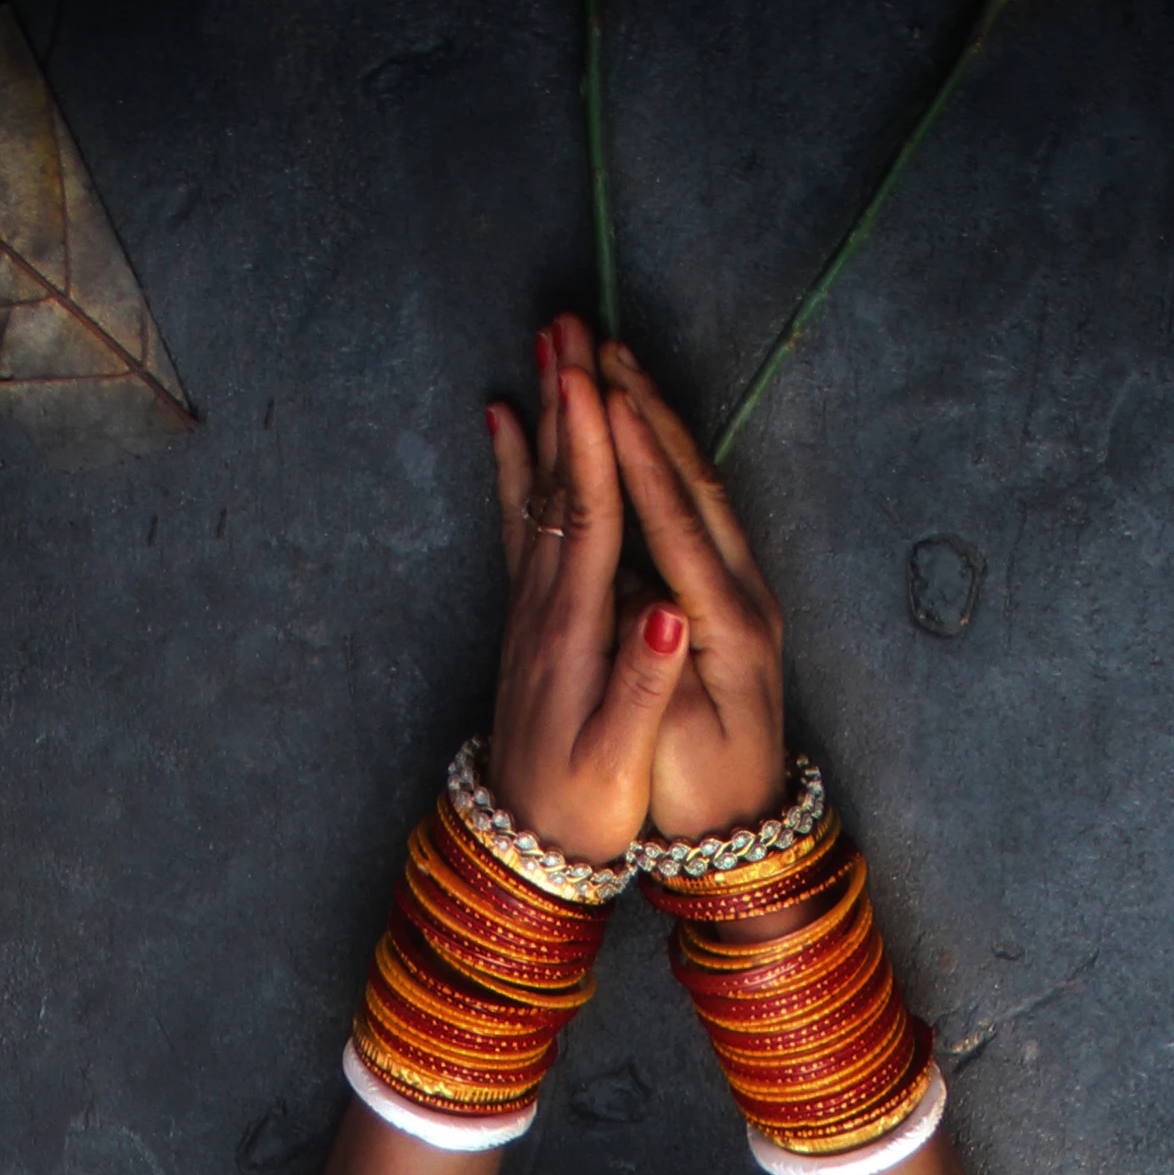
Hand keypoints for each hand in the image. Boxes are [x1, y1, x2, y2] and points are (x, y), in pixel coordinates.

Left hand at [485, 314, 690, 864]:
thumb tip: (667, 611)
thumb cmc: (578, 813)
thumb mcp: (616, 762)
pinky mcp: (528, 619)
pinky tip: (506, 421)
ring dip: (545, 417)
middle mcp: (544, 611)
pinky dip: (515, 464)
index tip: (595, 380)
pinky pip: (519, 522)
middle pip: (558, 489)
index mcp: (574, 638)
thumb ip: (641, 685)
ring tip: (545, 345)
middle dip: (565, 406)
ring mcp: (530, 611)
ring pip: (539, 494)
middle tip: (567, 324)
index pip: (588, 524)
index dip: (594, 450)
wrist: (520, 850)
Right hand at [601, 342, 784, 842]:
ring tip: (613, 366)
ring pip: (697, 488)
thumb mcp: (677, 746)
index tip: (600, 393)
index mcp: (726, 625)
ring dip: (656, 423)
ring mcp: (740, 593)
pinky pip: (692, 512)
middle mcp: (742, 595)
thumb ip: (660, 674)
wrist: (744, 836)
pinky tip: (630, 433)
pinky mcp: (728, 601)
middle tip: (598, 344)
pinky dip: (660, 462)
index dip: (637, 456)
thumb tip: (647, 610)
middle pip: (692, 482)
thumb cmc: (699, 797)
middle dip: (645, 411)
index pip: (677, 521)